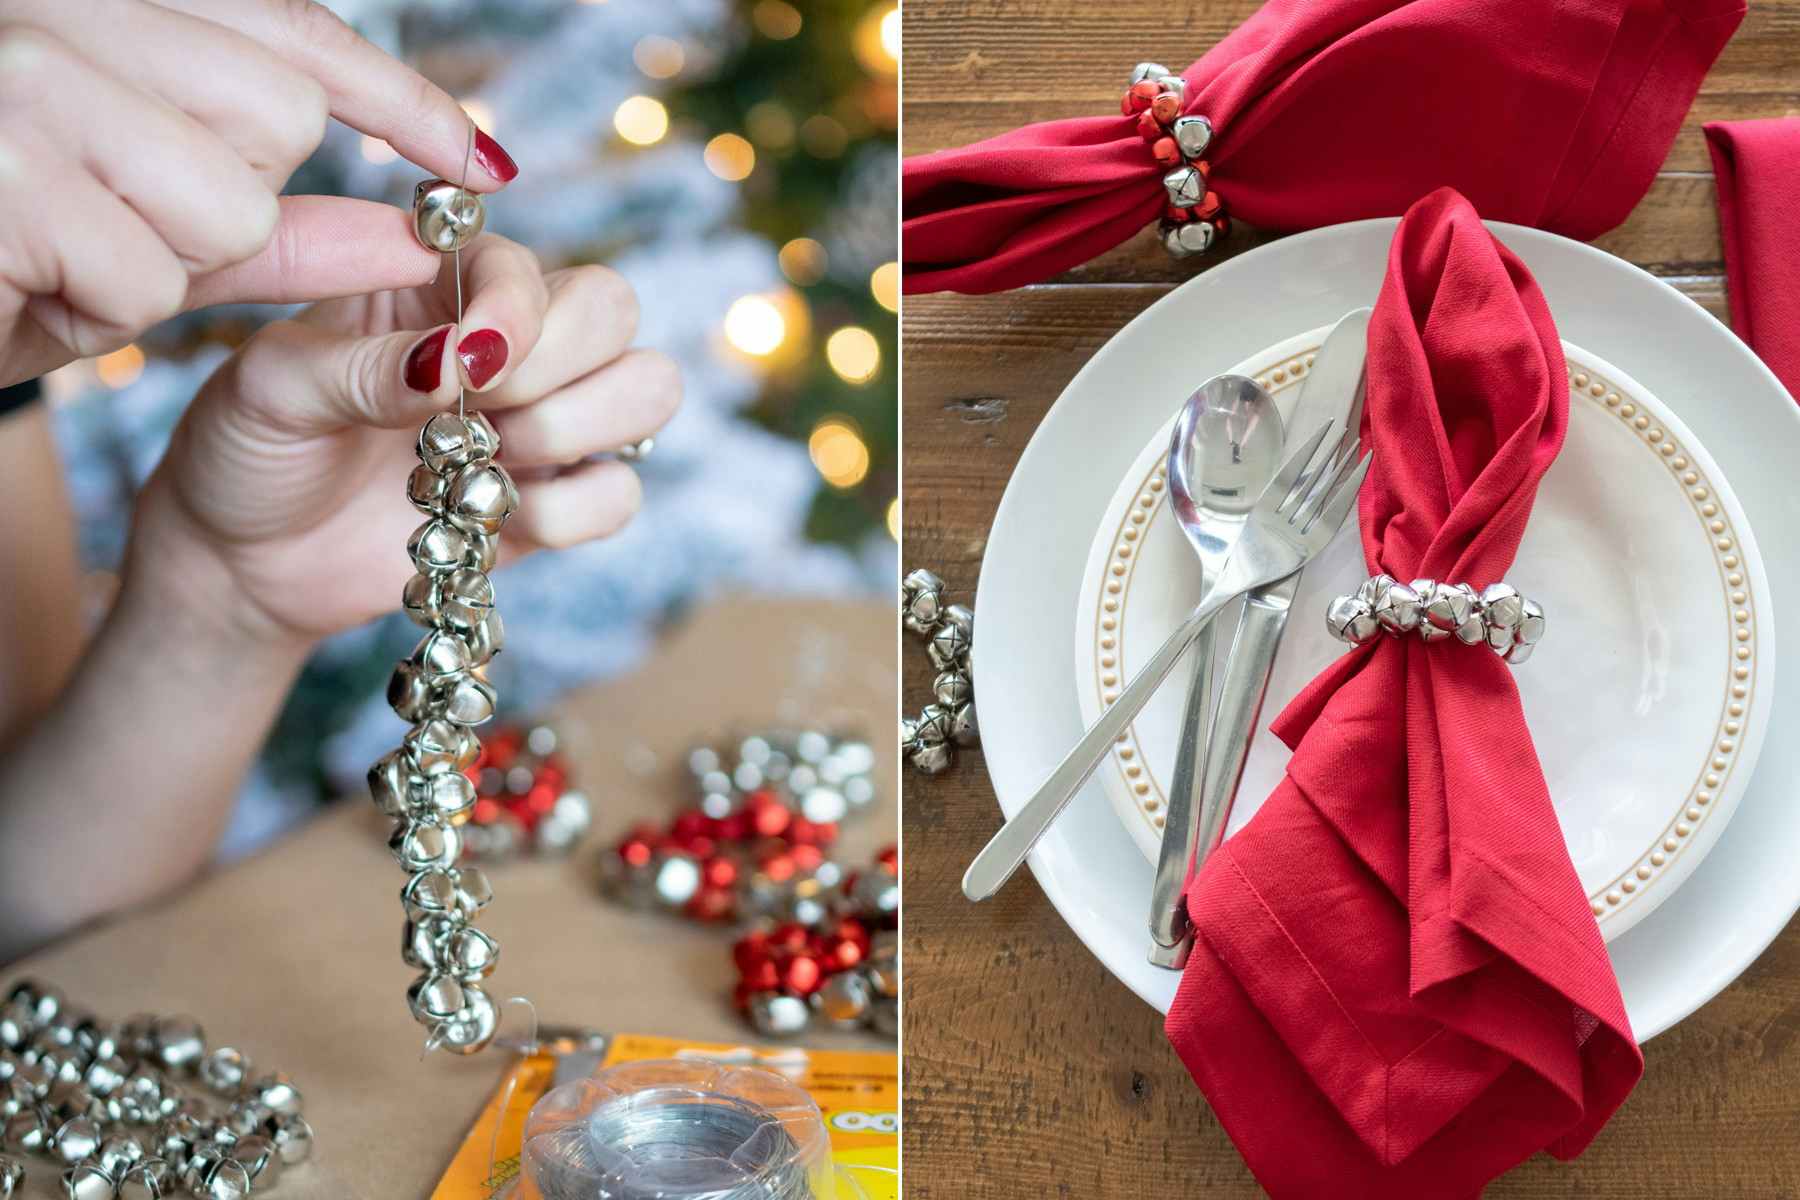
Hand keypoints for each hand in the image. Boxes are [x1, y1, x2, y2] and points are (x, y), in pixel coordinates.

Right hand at [0, 0, 521, 385]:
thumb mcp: (151, 243)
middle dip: (231, 202)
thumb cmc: (0, 270)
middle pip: (276, 115)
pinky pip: (151, 272)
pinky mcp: (4, 164)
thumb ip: (283, 230)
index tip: (486, 162)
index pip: (291, 36)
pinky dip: (107, 309)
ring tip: (63, 256)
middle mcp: (57, 10)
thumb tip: (416, 229)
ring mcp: (24, 72)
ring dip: (166, 261)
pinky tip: (28, 282)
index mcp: (97, 7)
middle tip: (119, 225)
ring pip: (226, 195)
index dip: (400, 102)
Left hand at [132, 235, 679, 645]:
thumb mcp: (272, 387)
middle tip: (481, 413)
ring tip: (495, 459)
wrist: (244, 564)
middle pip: (615, 310)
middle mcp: (506, 343)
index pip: (530, 264)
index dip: (521, 309)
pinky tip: (501, 520)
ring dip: (581, 427)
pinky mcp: (550, 503)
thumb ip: (363, 363)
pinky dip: (574, 509)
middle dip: (560, 365)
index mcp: (437, 285)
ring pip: (648, 388)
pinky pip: (622, 491)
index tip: (466, 366)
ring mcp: (538, 422)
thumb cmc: (246, 450)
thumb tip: (454, 361)